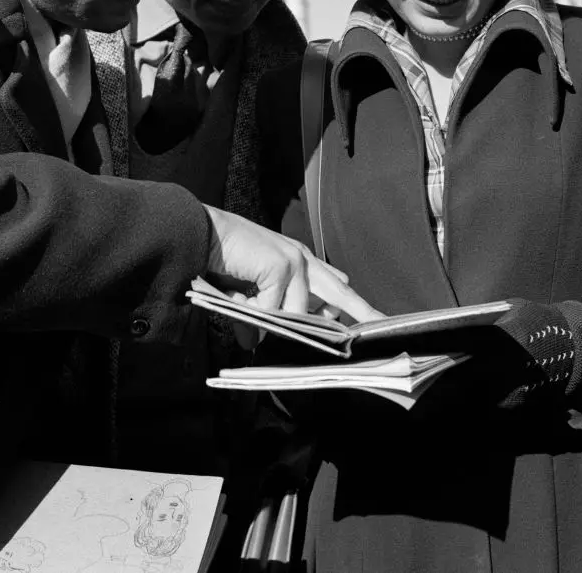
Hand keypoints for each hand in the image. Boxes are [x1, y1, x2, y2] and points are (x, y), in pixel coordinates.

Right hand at [205, 205, 381, 320]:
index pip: (335, 285)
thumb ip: (262, 314)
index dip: (351, 304)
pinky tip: (238, 297)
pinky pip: (273, 310)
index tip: (373, 318)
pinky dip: (253, 313)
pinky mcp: (281, 267)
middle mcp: (302, 260)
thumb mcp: (248, 292)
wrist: (200, 235)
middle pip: (341, 293)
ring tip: (244, 303)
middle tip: (381, 324)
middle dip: (361, 310)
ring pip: (297, 313)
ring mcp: (294, 262)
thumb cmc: (222, 260)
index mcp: (299, 261)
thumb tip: (257, 344)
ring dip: (272, 320)